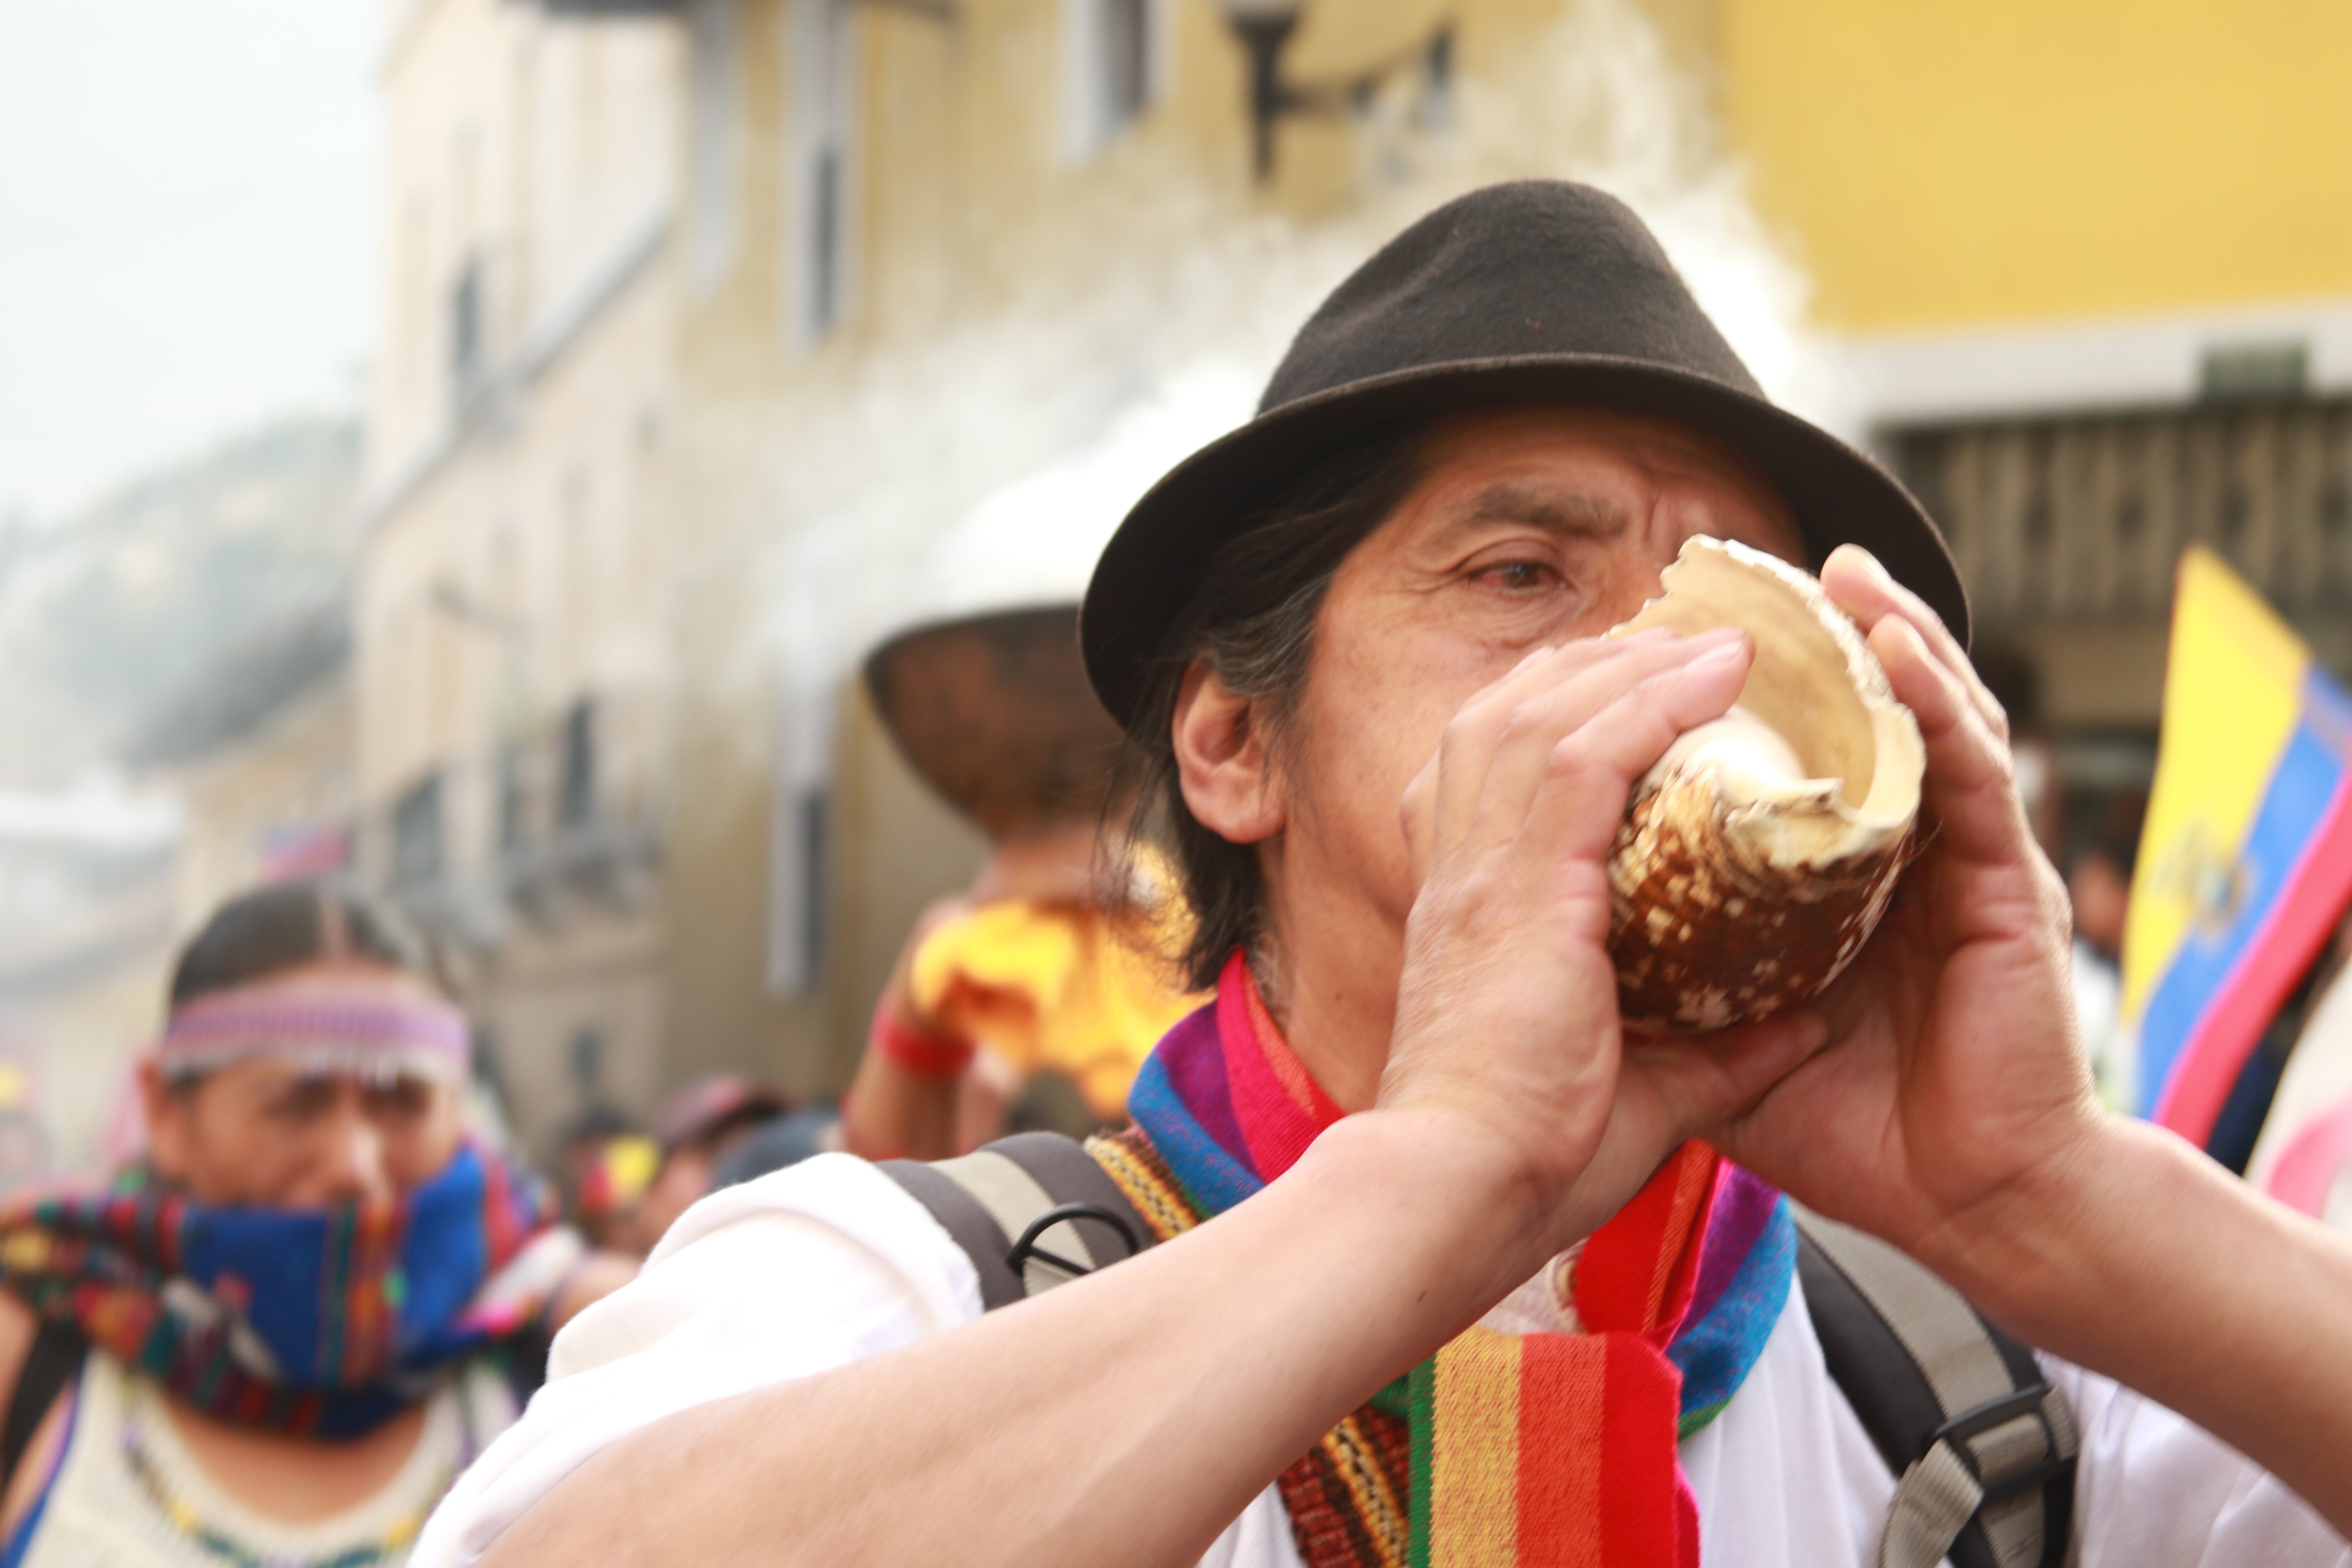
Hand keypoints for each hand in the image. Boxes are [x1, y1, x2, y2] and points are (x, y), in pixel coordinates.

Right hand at [1377, 628, 1830, 1282]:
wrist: (1454, 1194)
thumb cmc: (1522, 1160)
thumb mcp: (1633, 1087)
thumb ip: (1711, 1049)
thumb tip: (1800, 1026)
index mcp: (1462, 906)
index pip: (1491, 764)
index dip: (1558, 711)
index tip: (1632, 691)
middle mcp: (1458, 868)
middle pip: (1511, 710)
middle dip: (1594, 661)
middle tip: (1684, 640)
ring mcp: (1482, 869)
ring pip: (1547, 707)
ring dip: (1634, 662)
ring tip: (1721, 642)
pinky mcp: (1524, 884)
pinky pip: (1589, 752)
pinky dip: (1653, 700)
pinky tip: (1720, 672)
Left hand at [1707, 545, 2106, 1284]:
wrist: (1964, 1209)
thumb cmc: (1853, 1133)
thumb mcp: (1715, 1056)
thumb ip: (1664, 1003)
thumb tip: (1572, 975)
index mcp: (1826, 895)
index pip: (1782, 773)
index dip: (1731, 709)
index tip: (1667, 648)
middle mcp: (1895, 865)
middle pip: (1848, 728)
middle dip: (1804, 647)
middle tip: (1749, 580)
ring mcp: (1959, 869)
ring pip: (1920, 720)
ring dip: (1882, 638)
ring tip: (1837, 575)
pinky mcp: (2011, 889)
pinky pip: (1972, 774)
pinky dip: (1936, 703)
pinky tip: (1899, 649)